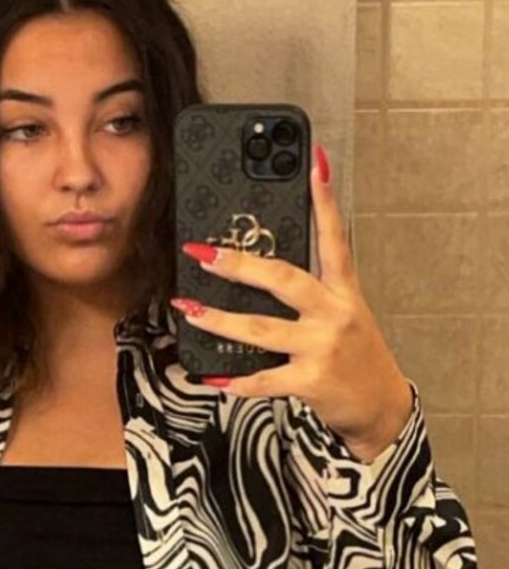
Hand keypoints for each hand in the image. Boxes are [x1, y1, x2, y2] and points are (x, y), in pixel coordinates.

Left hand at [171, 144, 412, 461]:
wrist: (379, 405)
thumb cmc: (355, 354)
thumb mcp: (346, 313)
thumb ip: (314, 290)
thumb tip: (264, 267)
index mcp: (344, 291)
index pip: (334, 238)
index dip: (325, 200)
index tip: (314, 163)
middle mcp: (334, 314)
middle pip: (282, 279)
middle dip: (238, 264)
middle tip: (202, 252)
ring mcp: (322, 348)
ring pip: (260, 329)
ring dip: (219, 320)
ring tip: (189, 309)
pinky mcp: (310, 381)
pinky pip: (262, 379)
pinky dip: (234, 380)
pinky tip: (211, 376)